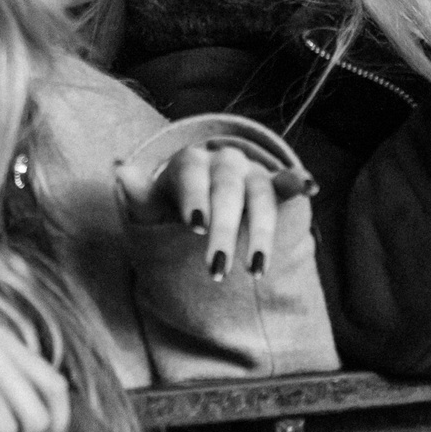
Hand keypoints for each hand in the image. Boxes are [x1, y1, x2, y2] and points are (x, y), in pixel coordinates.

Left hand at [119, 142, 313, 281]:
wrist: (201, 187)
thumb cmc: (171, 201)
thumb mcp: (151, 202)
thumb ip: (140, 193)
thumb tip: (120, 169)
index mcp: (190, 161)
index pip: (192, 175)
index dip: (194, 198)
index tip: (195, 227)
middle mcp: (223, 161)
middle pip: (226, 191)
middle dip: (225, 230)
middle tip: (218, 269)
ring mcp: (250, 173)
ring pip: (259, 196)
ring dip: (260, 232)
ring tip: (256, 270)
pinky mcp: (271, 185)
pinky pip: (285, 183)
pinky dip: (297, 181)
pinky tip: (310, 187)